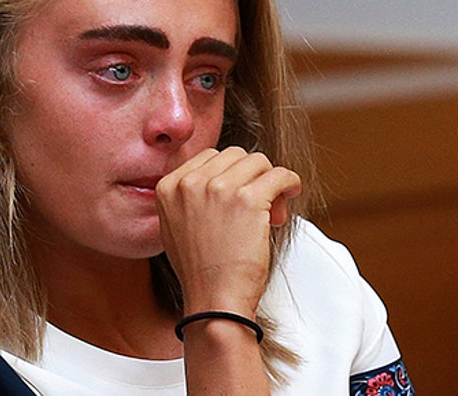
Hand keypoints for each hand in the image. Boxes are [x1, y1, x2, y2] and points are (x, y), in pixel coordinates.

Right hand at [156, 146, 301, 315]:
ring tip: (270, 212)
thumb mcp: (175, 226)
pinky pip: (279, 174)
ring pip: (258, 162)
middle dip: (251, 177)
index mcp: (168, 186)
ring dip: (269, 182)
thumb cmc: (201, 271)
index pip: (209, 157)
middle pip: (235, 156)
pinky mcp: (247, 199)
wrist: (214, 302)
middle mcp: (189, 182)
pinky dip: (289, 183)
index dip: (231, 175)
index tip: (239, 198)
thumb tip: (221, 174)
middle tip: (258, 208)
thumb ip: (188, 196)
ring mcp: (218, 188)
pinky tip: (289, 195)